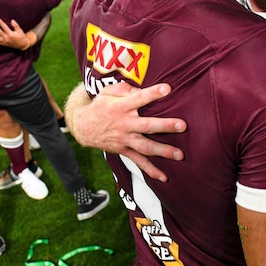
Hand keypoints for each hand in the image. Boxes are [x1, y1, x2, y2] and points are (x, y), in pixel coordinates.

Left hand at [0, 17, 29, 49]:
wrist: (22, 45)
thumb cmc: (21, 36)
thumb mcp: (20, 30)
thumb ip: (16, 25)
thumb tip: (12, 20)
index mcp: (11, 34)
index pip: (4, 27)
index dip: (0, 22)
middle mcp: (6, 38)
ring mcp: (4, 42)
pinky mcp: (2, 44)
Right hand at [65, 82, 183, 181]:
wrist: (84, 128)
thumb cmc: (100, 106)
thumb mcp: (108, 92)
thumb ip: (124, 89)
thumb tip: (140, 90)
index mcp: (121, 107)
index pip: (139, 99)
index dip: (153, 93)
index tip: (167, 88)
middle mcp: (124, 124)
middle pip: (147, 125)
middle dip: (165, 126)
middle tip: (182, 125)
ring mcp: (125, 139)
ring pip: (145, 147)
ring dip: (163, 151)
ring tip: (179, 154)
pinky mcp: (124, 150)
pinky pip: (138, 162)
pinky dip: (151, 170)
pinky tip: (164, 177)